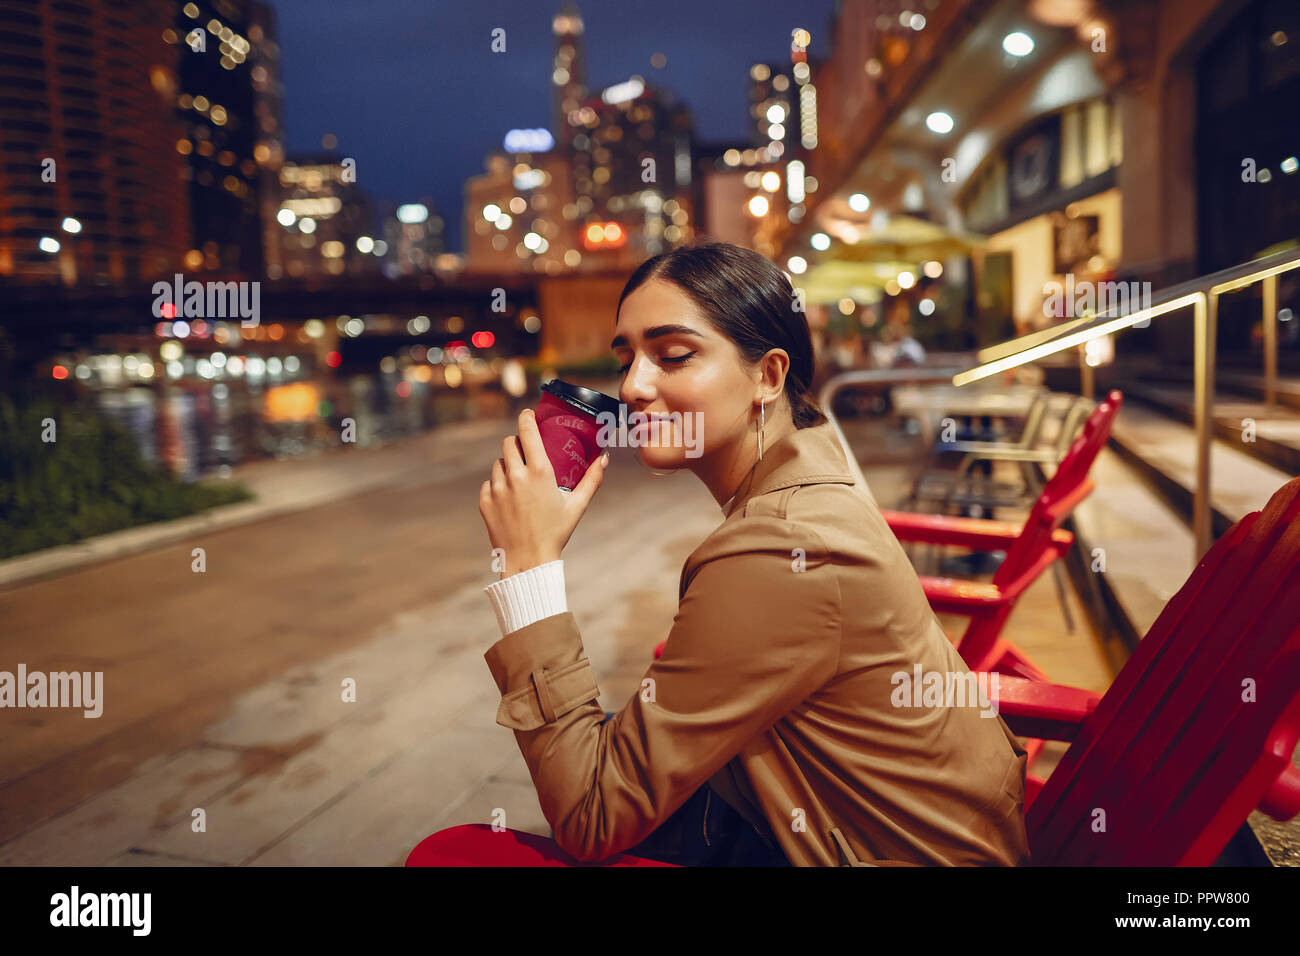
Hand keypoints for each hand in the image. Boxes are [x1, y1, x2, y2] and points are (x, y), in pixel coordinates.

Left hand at [479, 408, 608, 576]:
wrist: (528, 561)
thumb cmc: (556, 533)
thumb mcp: (577, 506)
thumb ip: (592, 480)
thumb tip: (604, 459)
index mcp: (539, 472)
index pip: (527, 431)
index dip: (526, 418)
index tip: (528, 414)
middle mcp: (515, 476)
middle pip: (509, 443)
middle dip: (518, 443)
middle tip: (526, 451)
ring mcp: (497, 489)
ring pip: (499, 463)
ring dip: (508, 465)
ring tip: (519, 479)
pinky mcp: (485, 501)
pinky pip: (489, 483)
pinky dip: (498, 486)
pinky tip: (509, 498)